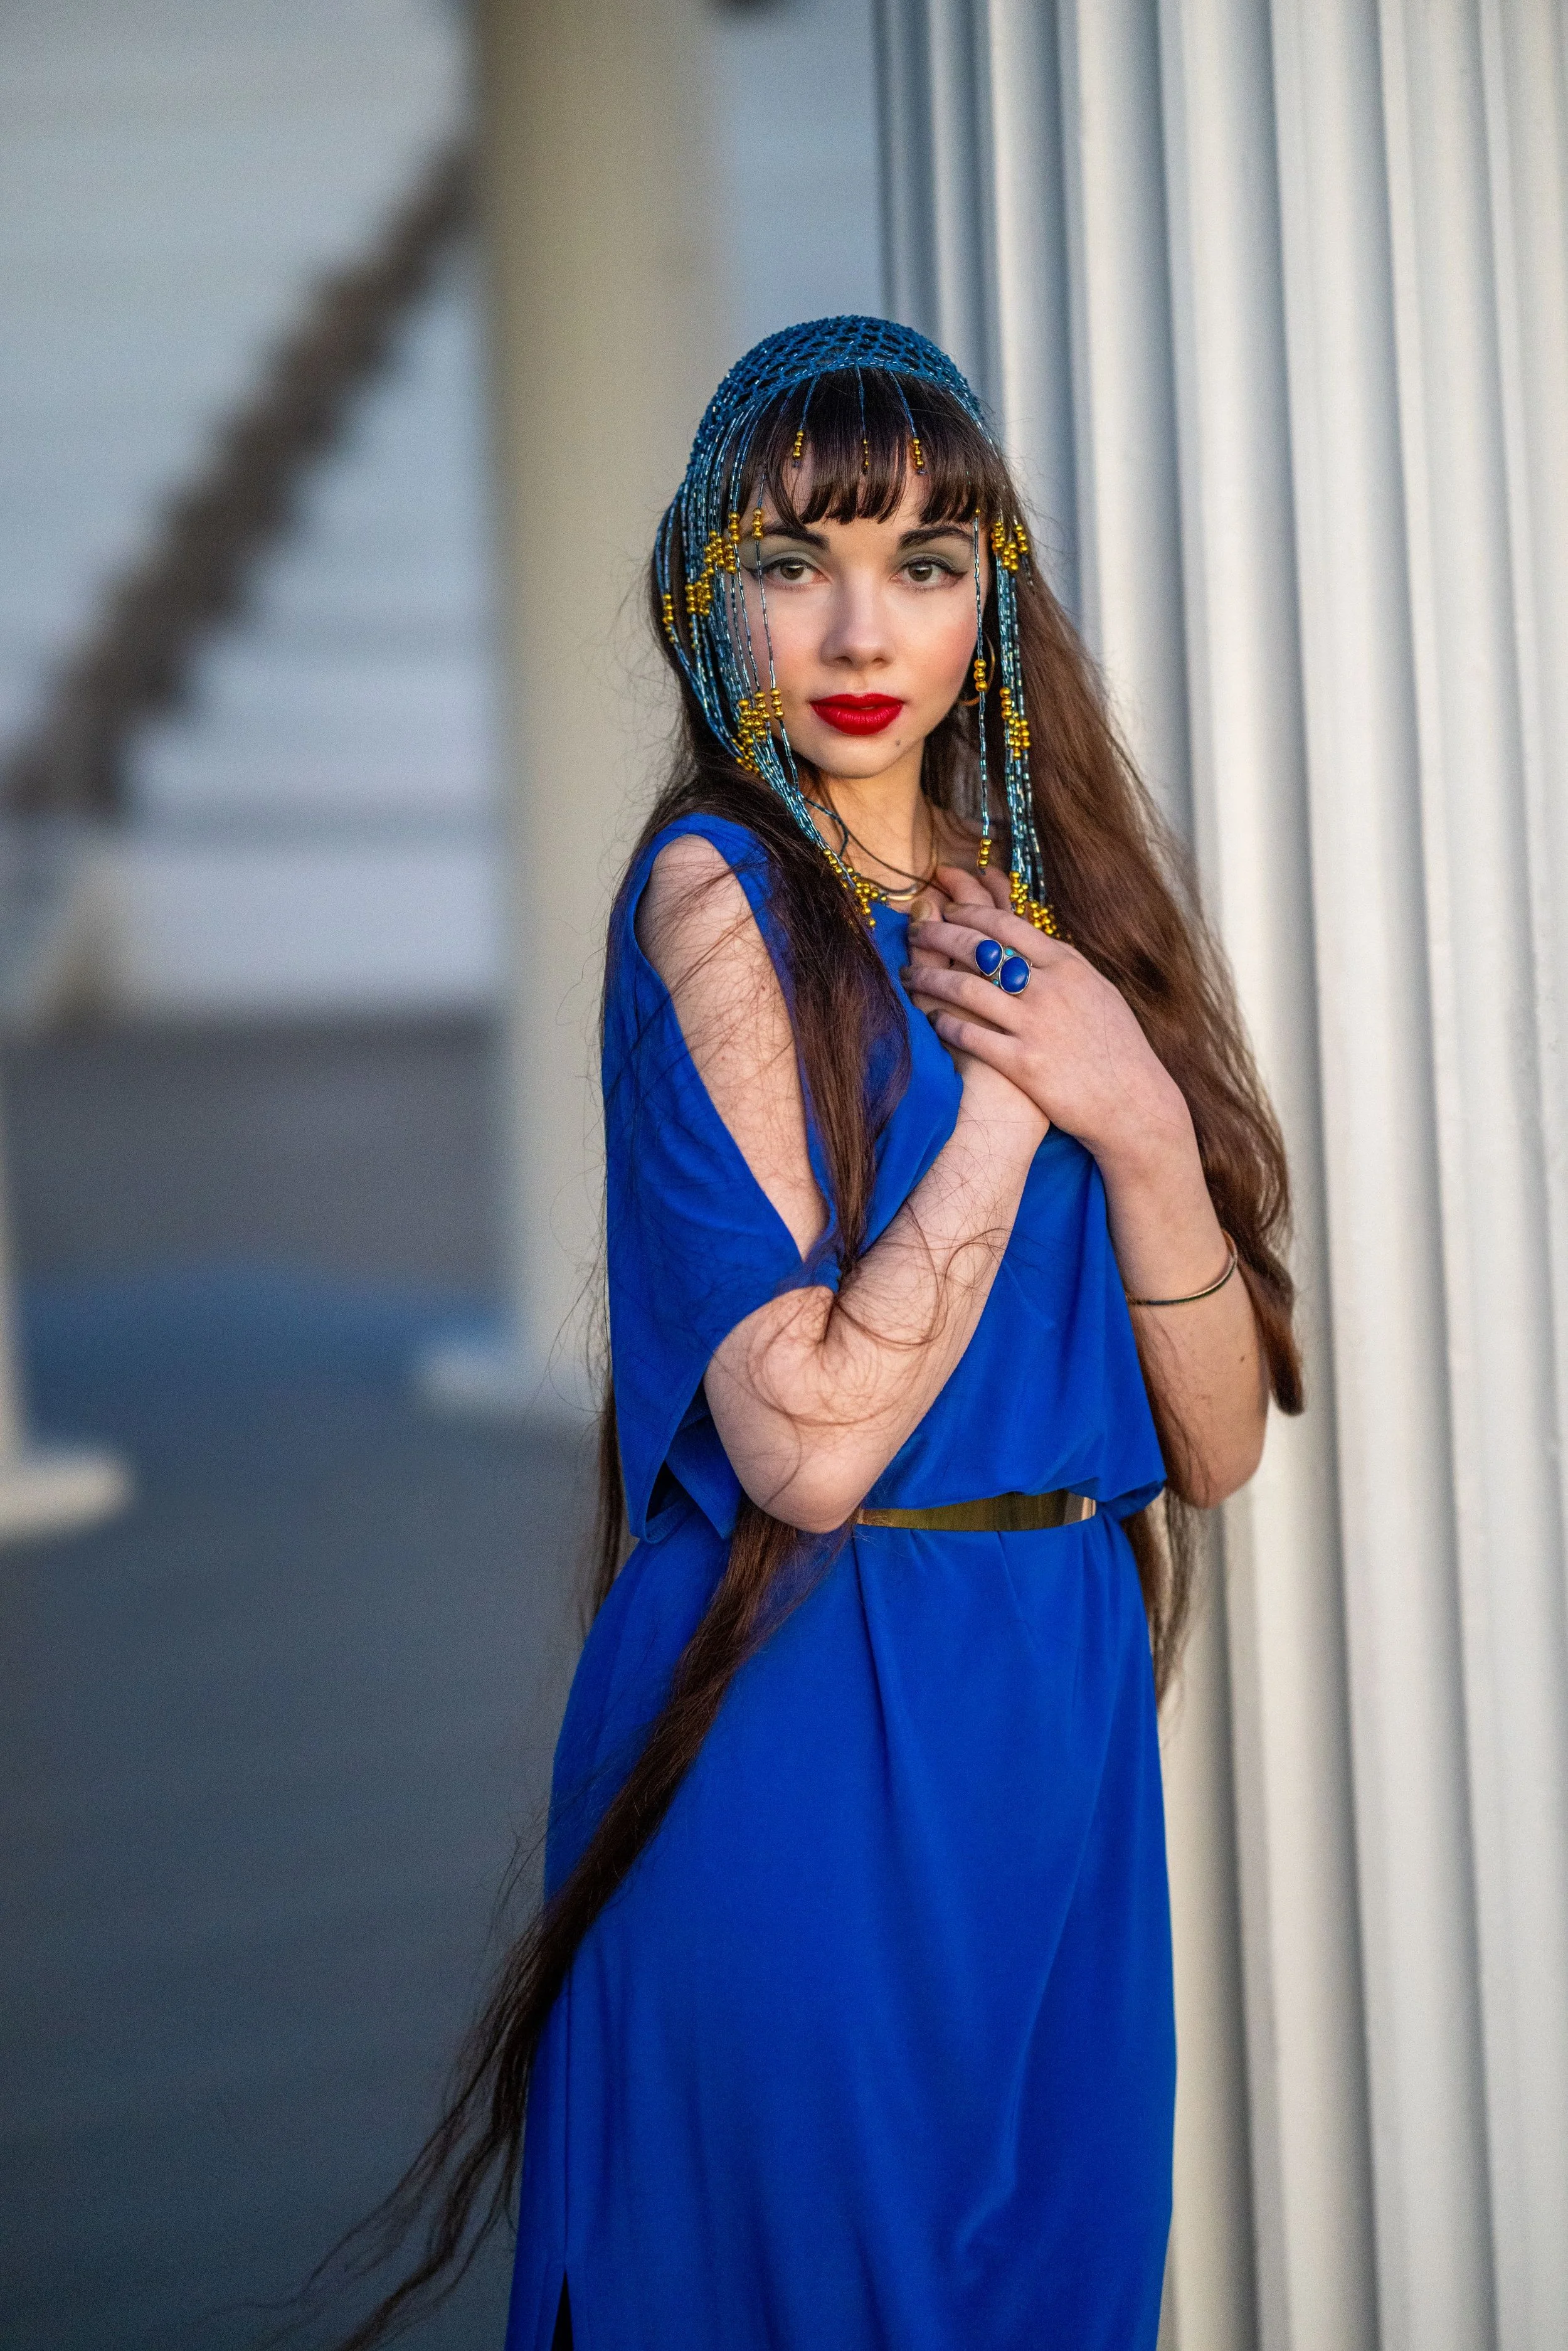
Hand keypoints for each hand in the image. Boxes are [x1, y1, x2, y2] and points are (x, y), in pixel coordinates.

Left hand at [903, 863, 1189, 1174]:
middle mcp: (1049, 988)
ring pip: (965, 990)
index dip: (968, 912)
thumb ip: (1063, 966)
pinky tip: (928, 1018)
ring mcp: (1035, 1026)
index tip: (945, 909)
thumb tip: (1032, 942)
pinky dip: (943, 1023)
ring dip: (929, 980)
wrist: (1133, 1103)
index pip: (1006, 924)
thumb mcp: (1098, 992)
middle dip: (938, 935)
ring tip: (908, 977)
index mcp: (1068, 965)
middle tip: (913, 931)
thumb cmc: (1118, 1048)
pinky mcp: (1022, 1063)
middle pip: (979, 949)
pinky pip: (969, 1035)